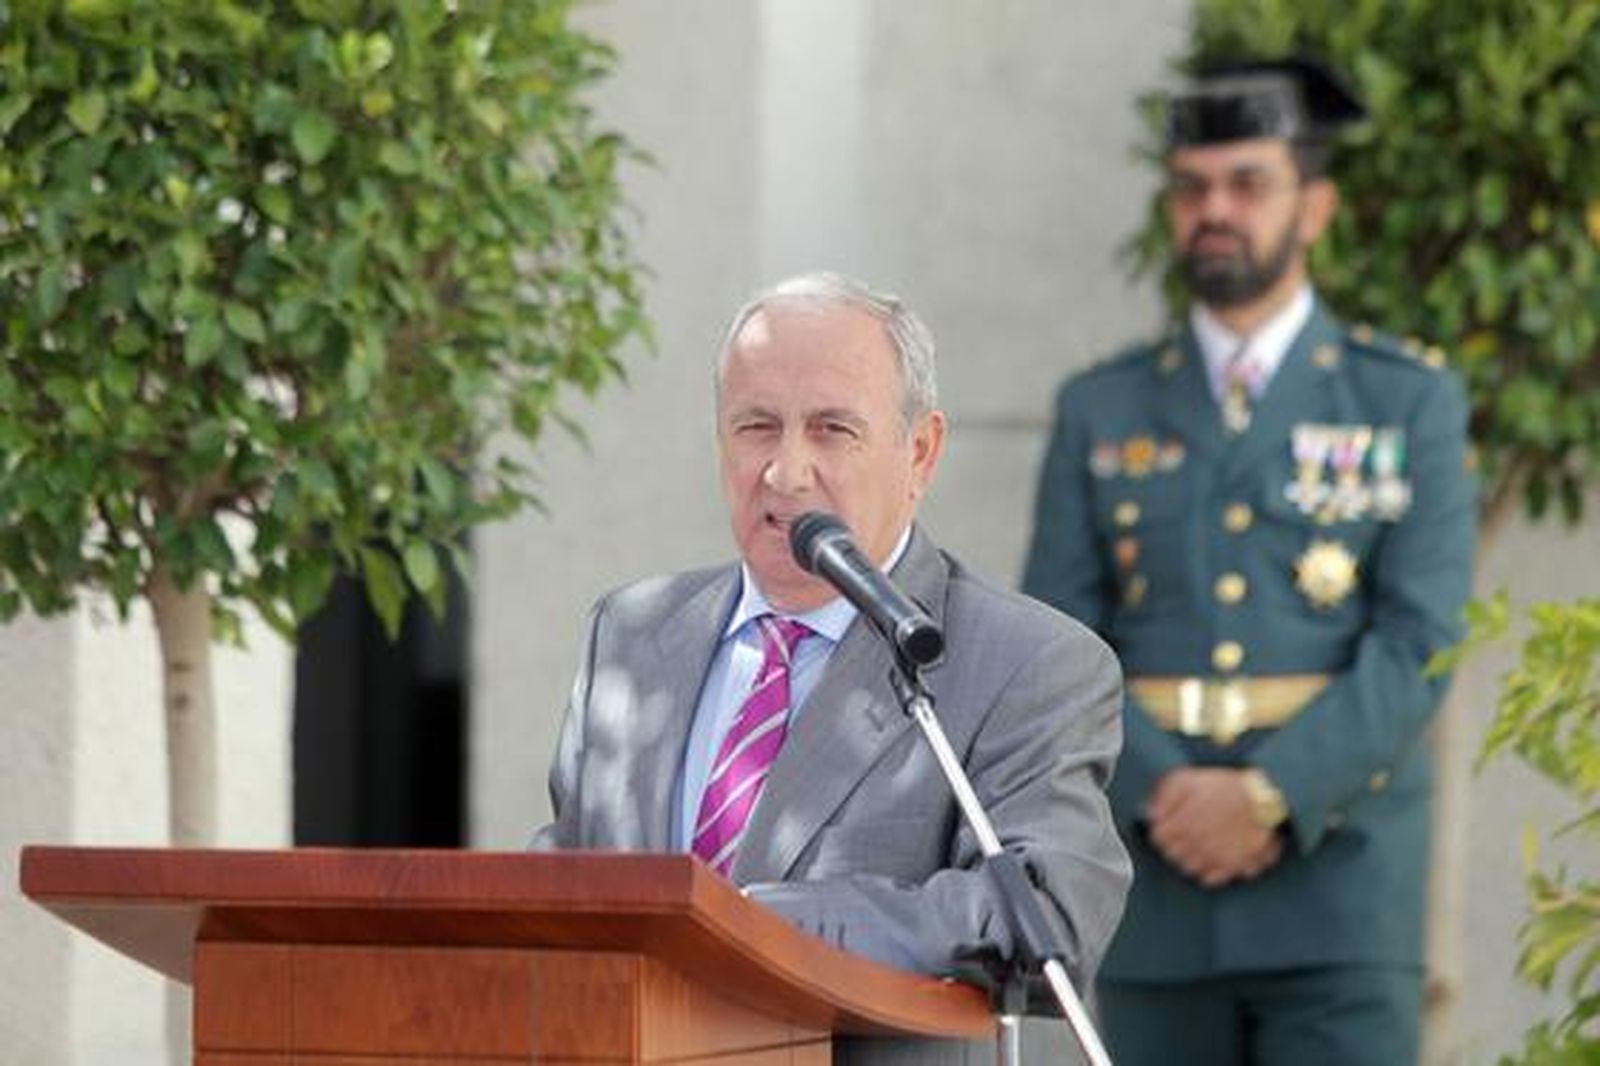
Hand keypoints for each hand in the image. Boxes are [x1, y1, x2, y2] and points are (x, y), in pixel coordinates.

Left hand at [1146, 768, 1283, 887]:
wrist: (1262, 798)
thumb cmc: (1225, 786)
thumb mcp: (1187, 779)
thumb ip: (1164, 796)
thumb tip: (1150, 813)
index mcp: (1181, 823)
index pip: (1158, 838)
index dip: (1162, 831)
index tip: (1168, 827)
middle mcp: (1194, 844)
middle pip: (1172, 855)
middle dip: (1174, 845)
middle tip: (1183, 836)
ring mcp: (1212, 857)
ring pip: (1189, 869)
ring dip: (1189, 859)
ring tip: (1197, 847)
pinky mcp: (1231, 866)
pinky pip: (1210, 879)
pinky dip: (1207, 871)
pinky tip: (1211, 858)